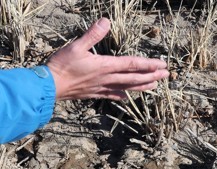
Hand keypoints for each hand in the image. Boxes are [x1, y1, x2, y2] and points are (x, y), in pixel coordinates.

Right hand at [46, 18, 168, 100]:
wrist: (50, 86)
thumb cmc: (62, 66)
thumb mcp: (76, 46)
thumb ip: (92, 34)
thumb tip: (106, 21)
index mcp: (105, 66)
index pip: (132, 64)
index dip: (148, 64)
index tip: (162, 64)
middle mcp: (107, 78)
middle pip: (134, 78)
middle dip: (151, 76)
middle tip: (166, 75)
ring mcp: (101, 87)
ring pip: (126, 88)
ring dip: (142, 86)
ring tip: (154, 86)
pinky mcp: (94, 93)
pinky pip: (112, 95)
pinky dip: (121, 96)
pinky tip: (127, 98)